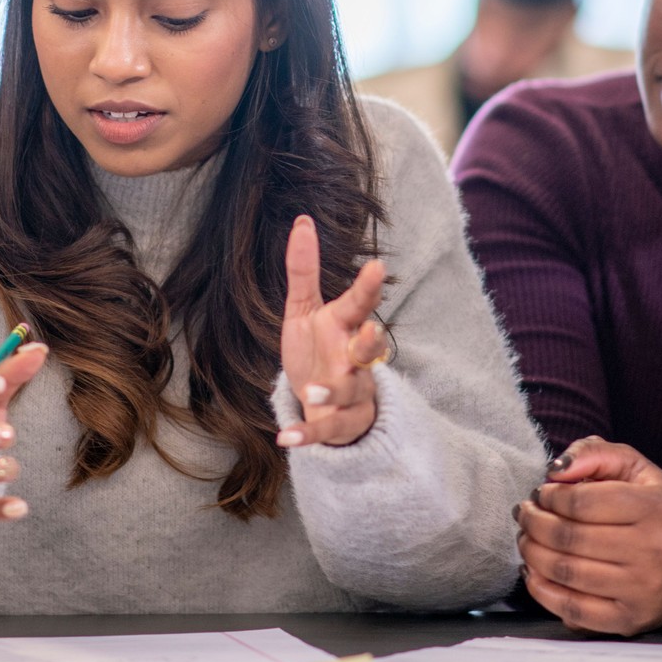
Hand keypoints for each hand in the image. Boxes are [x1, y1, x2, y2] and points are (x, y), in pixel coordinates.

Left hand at [277, 215, 387, 449]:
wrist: (321, 403)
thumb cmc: (317, 349)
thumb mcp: (304, 310)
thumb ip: (304, 270)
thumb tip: (302, 220)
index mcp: (345, 326)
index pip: (359, 305)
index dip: (368, 288)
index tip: (376, 267)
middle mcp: (355, 359)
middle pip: (370, 349)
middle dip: (369, 342)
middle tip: (364, 334)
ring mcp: (351, 392)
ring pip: (352, 391)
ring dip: (334, 391)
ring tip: (313, 393)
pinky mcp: (338, 423)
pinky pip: (328, 430)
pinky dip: (308, 436)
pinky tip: (286, 440)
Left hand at [517, 436, 661, 634]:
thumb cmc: (652, 509)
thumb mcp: (632, 467)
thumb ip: (593, 453)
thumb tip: (556, 470)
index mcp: (656, 507)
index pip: (581, 502)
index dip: (549, 496)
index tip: (541, 494)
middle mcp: (655, 550)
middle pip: (569, 538)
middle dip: (533, 523)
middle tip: (524, 514)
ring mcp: (644, 590)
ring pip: (566, 572)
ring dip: (532, 553)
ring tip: (527, 538)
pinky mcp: (631, 620)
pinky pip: (573, 610)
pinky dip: (542, 590)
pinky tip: (534, 572)